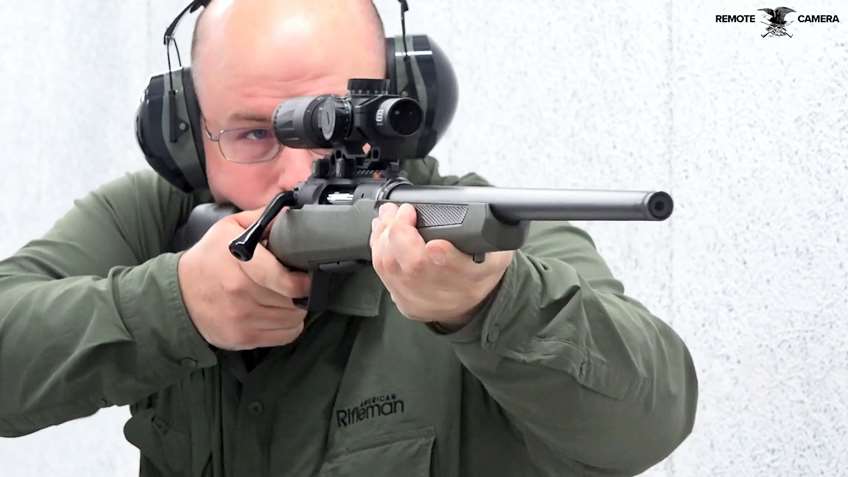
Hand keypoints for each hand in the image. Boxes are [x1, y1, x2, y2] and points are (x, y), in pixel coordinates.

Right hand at [177, 208, 310, 349]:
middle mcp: (240, 293)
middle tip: (296, 284)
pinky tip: (279, 313)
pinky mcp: (243, 338)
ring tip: (286, 297)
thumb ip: (262, 218)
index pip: (283, 280)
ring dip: (295, 309)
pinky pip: (285, 336)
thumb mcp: (230, 227)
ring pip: (293, 319)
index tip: (307, 277)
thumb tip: (293, 212)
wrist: (180, 293)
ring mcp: (242, 319)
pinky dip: (289, 326)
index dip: (302, 281)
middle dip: (300, 292)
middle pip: (292, 301)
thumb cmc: (210, 257)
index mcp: (239, 262)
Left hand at [370, 203, 512, 327]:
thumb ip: (488, 233)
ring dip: (384, 236)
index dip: (443, 257)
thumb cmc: (480, 272)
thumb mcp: (497, 252)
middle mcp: (445, 293)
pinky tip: (382, 233)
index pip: (456, 269)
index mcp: (472, 278)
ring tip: (389, 215)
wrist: (472, 306)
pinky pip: (382, 275)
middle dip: (400, 232)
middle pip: (414, 266)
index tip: (435, 243)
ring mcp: (421, 300)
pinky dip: (378, 248)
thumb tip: (479, 208)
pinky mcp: (404, 303)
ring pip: (391, 267)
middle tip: (402, 210)